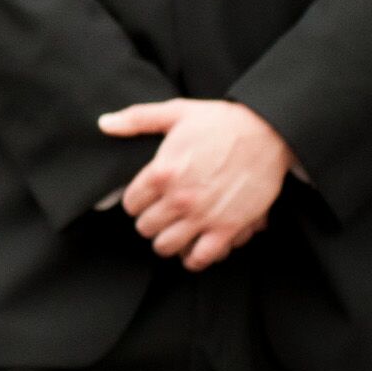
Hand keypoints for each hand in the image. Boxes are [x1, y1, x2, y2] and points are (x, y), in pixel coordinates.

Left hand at [101, 98, 293, 269]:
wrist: (267, 132)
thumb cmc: (220, 121)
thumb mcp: (176, 112)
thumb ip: (137, 119)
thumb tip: (104, 123)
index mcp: (161, 172)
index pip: (130, 204)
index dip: (136, 201)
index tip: (145, 198)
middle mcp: (179, 198)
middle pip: (145, 228)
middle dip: (150, 221)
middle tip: (160, 214)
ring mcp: (203, 216)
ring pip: (166, 247)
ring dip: (167, 241)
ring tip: (174, 231)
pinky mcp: (228, 228)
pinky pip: (201, 258)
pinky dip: (194, 258)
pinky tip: (194, 247)